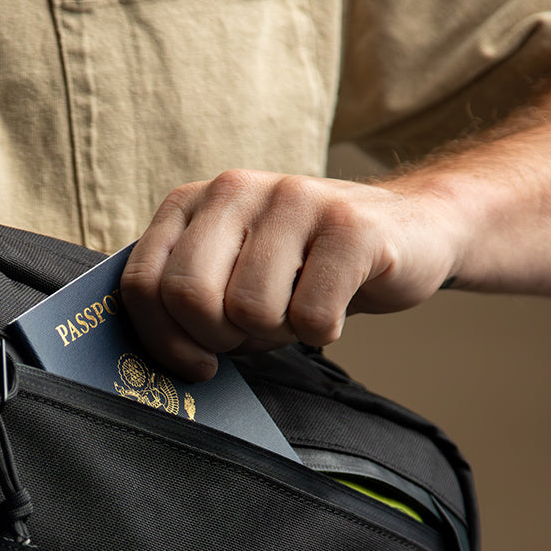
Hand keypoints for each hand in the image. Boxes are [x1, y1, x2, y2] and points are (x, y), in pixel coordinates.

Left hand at [120, 169, 461, 379]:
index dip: (163, 339)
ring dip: (277, 334)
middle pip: (189, 296)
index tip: (195, 362)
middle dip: (219, 338)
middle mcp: (235, 188)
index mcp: (192, 203)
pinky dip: (322, 333)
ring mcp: (293, 199)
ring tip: (298, 309)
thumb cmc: (301, 270)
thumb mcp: (230, 276)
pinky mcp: (350, 225)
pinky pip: (311, 317)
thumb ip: (185, 301)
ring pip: (251, 311)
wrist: (407, 232)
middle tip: (253, 333)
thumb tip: (157, 363)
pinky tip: (335, 306)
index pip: (143, 283)